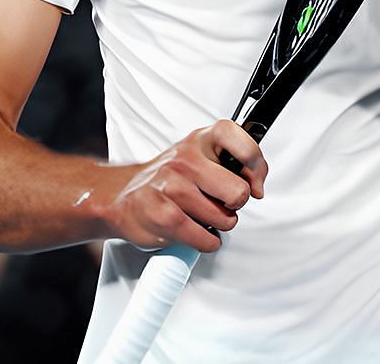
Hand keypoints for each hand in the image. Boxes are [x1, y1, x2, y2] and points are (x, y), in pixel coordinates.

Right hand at [107, 120, 266, 252]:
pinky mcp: (163, 215)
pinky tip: (192, 231)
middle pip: (238, 192)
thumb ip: (231, 165)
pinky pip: (207, 239)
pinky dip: (206, 242)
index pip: (234, 136)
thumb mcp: (199, 160)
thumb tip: (257, 186)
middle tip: (216, 203)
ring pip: (224, 220)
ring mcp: (171, 186)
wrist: (122, 198)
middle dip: (233, 206)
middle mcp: (184, 159)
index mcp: (197, 141)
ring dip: (217, 226)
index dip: (254, 162)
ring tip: (196, 215)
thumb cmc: (167, 182)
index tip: (254, 182)